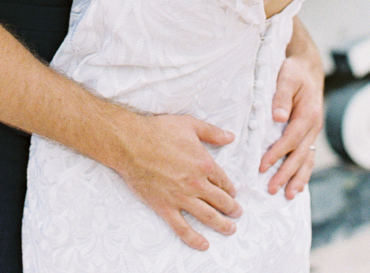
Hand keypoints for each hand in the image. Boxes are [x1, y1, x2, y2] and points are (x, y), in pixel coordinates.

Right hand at [115, 113, 240, 251]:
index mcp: (204, 164)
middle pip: (220, 201)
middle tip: (237, 213)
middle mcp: (196, 184)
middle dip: (231, 208)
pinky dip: (195, 239)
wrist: (132, 143)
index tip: (232, 193)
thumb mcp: (190, 124)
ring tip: (230, 229)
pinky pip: (183, 228)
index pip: (223, 181)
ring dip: (222, 225)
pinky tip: (204, 244)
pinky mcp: (166, 207)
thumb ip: (212, 132)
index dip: (230, 188)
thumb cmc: (159, 131)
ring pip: (208, 216)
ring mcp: (181, 197)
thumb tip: (230, 137)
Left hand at [259, 51, 323, 198]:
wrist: (308, 66)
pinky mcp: (310, 132)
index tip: (262, 166)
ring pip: (307, 159)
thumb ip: (281, 97)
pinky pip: (308, 155)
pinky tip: (298, 184)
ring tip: (288, 195)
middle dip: (286, 174)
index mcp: (308, 114)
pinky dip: (304, 171)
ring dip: (298, 178)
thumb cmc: (294, 71)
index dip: (277, 154)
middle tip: (271, 189)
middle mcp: (313, 126)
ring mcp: (313, 131)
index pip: (290, 140)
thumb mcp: (287, 78)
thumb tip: (277, 116)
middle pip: (300, 155)